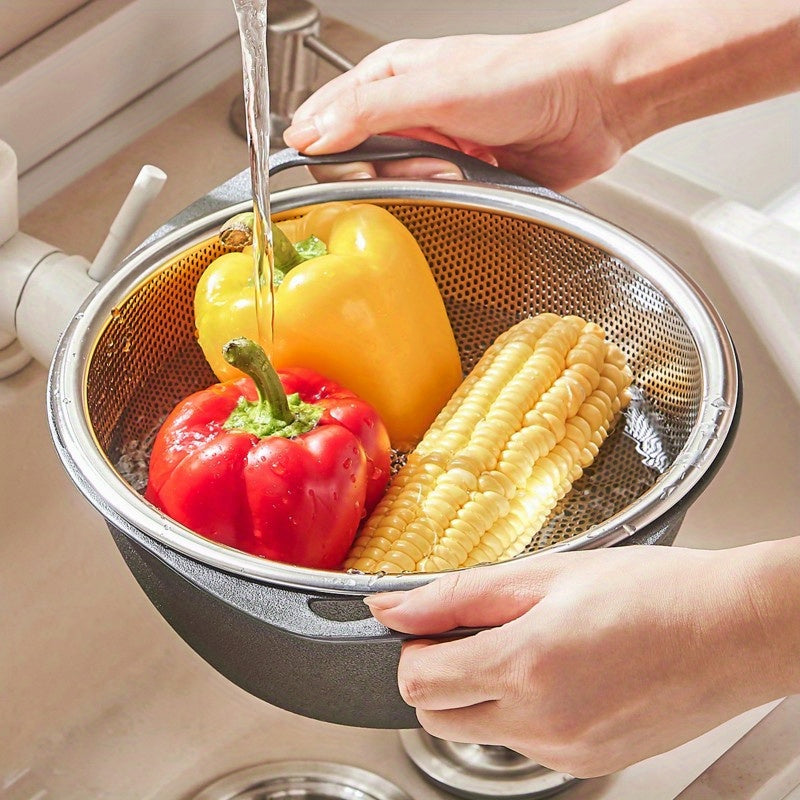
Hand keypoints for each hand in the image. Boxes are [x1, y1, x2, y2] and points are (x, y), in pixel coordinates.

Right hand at [284, 1, 799, 191]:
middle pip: (359, 161)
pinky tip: (467, 184)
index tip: (327, 172)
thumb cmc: (524, 79)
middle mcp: (407, 113)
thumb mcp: (435, 87)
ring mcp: (434, 149)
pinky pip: (431, 204)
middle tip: (418, 164)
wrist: (590, 107)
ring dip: (422, 186)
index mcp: (391, 77)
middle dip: (385, 171)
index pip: (326, 118)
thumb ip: (367, 110)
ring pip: (395, 187)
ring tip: (455, 168)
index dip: (319, 149)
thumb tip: (310, 132)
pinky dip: (444, 200)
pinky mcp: (459, 180)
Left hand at [366, 543, 796, 776]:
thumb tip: (393, 607)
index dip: (413, 650)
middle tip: (476, 634)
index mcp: (524, 665)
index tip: (431, 628)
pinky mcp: (589, 763)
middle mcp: (540, 722)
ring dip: (482, 693)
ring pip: (481, 733)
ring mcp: (566, 752)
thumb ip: (458, 595)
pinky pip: (526, 744)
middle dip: (440, 676)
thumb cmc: (653, 591)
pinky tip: (562, 673)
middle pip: (437, 718)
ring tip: (532, 646)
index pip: (417, 683)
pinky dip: (523, 712)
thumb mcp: (546, 574)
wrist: (731, 630)